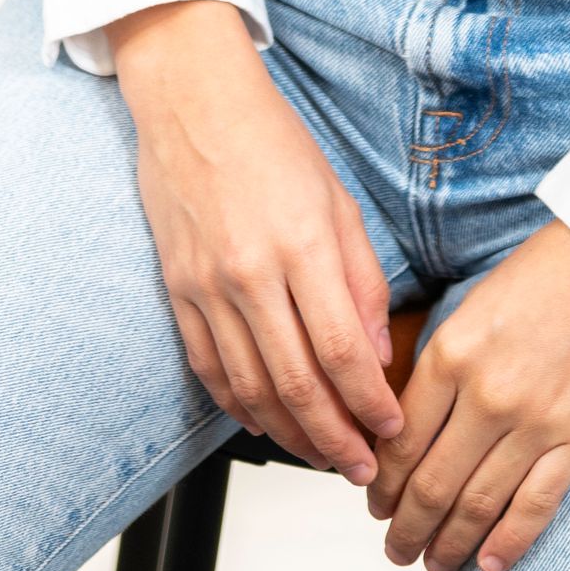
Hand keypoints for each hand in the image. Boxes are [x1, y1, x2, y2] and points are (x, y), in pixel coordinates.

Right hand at [110, 0, 405, 483]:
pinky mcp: (178, 292)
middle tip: (362, 468)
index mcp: (301, 244)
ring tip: (323, 456)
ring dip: (291, 436)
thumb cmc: (270, 140)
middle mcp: (250, 272)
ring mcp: (207, 287)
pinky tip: (266, 424)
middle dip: (336, 440)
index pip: (341, 351)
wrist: (192, 102)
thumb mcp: (337, 198)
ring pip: (251, 389)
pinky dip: (239, 408)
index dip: (368, 403)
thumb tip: (375, 350)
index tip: (391, 429)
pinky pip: (209, 369)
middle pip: (297, 384)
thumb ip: (359, 277)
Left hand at [366, 218, 569, 570]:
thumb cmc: (554, 267)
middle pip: (431, 482)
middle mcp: (487, 394)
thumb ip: (446, 360)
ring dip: (448, 543)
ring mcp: (535, 422)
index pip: (401, 439)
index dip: (383, 483)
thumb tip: (415, 419)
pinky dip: (507, 542)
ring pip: (476, 504)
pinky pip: (534, 506)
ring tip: (434, 562)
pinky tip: (488, 562)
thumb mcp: (478, 302)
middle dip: (406, 526)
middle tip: (396, 547)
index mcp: (453, 351)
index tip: (376, 502)